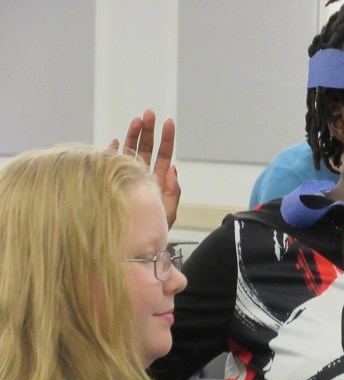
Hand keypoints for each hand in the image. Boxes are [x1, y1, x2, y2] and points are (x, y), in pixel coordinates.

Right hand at [110, 109, 179, 227]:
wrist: (136, 243)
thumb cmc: (154, 230)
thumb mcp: (169, 211)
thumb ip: (173, 190)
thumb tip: (174, 169)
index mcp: (158, 180)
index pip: (163, 155)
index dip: (167, 139)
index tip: (169, 122)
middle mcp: (143, 175)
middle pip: (147, 148)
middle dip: (148, 130)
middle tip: (149, 113)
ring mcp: (127, 176)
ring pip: (130, 151)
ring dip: (132, 135)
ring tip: (136, 120)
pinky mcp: (113, 180)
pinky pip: (112, 162)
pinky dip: (112, 151)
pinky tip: (113, 141)